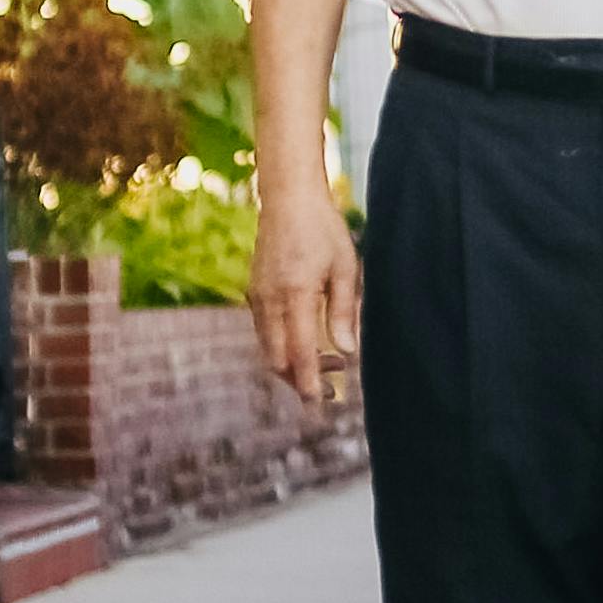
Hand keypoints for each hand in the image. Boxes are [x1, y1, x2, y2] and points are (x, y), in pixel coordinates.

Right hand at [250, 183, 361, 400]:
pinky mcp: (254, 293)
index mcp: (295, 295)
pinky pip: (264, 333)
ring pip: (268, 349)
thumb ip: (345, 312)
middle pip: (277, 360)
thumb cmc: (323, 229)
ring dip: (293, 364)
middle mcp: (269, 301)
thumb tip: (348, 352)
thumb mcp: (346, 268)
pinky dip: (283, 347)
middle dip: (301, 381)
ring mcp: (257, 297)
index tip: (320, 403)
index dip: (309, 382)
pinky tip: (309, 343)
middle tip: (332, 391)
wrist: (288, 199)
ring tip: (332, 363)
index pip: (299, 352)